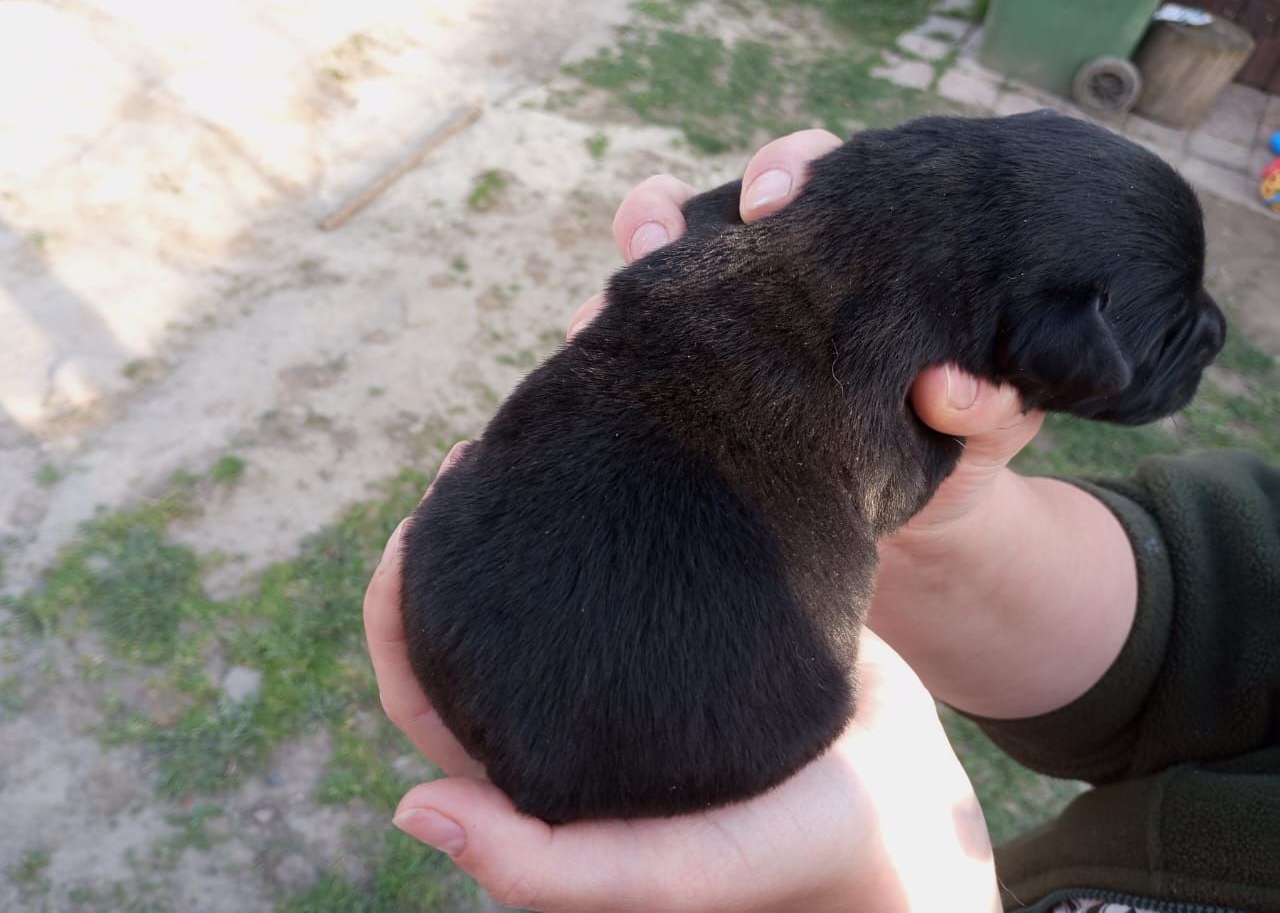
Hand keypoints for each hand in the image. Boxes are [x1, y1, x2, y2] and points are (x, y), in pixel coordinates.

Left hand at [366, 507, 995, 911]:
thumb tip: (410, 809)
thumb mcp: (672, 872)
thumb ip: (550, 870)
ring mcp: (618, 670)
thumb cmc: (793, 855)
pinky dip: (591, 514)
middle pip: (473, 625)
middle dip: (453, 541)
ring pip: (539, 587)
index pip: (430, 697)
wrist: (907, 806)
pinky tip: (607, 456)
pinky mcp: (675, 633)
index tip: (416, 527)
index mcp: (540, 777)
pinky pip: (609, 569)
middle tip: (472, 455)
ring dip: (519, 515)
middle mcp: (568, 718)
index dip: (400, 619)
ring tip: (523, 439)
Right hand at [596, 132, 1133, 720]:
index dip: (788, 169)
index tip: (775, 196)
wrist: (909, 526)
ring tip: (607, 309)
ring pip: (648, 273)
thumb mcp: (989, 424)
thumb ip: (989, 401)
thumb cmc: (957, 445)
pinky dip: (599, 357)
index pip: (812, 177)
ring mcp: (715, 327)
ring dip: (624, 281)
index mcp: (852, 250)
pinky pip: (620, 360)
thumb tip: (946, 388)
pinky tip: (585, 366)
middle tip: (668, 241)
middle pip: (707, 211)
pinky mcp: (675, 389)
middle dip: (676, 214)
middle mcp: (773, 274)